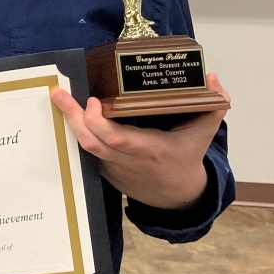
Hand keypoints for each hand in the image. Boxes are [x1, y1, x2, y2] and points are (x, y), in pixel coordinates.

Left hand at [50, 73, 229, 209]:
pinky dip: (76, 132)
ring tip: (59, 98)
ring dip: (70, 122)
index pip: (117, 139)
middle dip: (73, 117)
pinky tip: (67, 112)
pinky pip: (87, 151)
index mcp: (152, 149)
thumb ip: (213, 105)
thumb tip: (212, 77)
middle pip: (93, 141)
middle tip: (59, 93)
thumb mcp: (204, 132)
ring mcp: (114, 168)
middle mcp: (129, 160)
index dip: (99, 122)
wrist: (178, 196)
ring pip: (85, 147)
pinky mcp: (106, 172)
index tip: (92, 101)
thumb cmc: (188, 156)